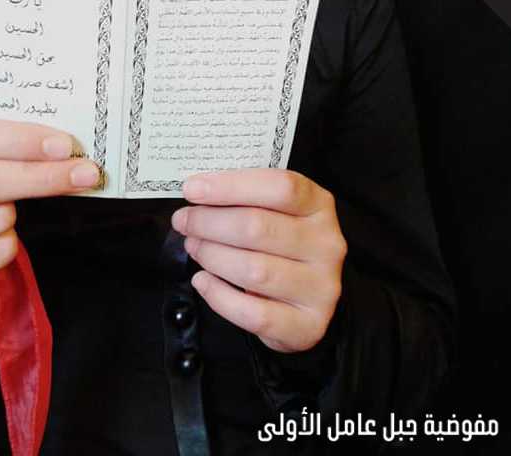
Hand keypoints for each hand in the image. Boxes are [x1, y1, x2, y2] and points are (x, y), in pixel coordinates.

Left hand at [171, 168, 345, 352]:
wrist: (305, 300)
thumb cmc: (280, 245)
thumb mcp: (273, 211)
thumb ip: (243, 199)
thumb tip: (197, 192)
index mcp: (319, 206)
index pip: (280, 187)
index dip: (231, 187)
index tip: (192, 189)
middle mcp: (326, 244)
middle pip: (258, 227)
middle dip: (208, 223)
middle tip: (184, 222)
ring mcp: (320, 286)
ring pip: (254, 270)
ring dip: (211, 256)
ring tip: (194, 247)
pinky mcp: (307, 324)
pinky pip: (254, 313)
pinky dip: (219, 295)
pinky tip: (202, 281)